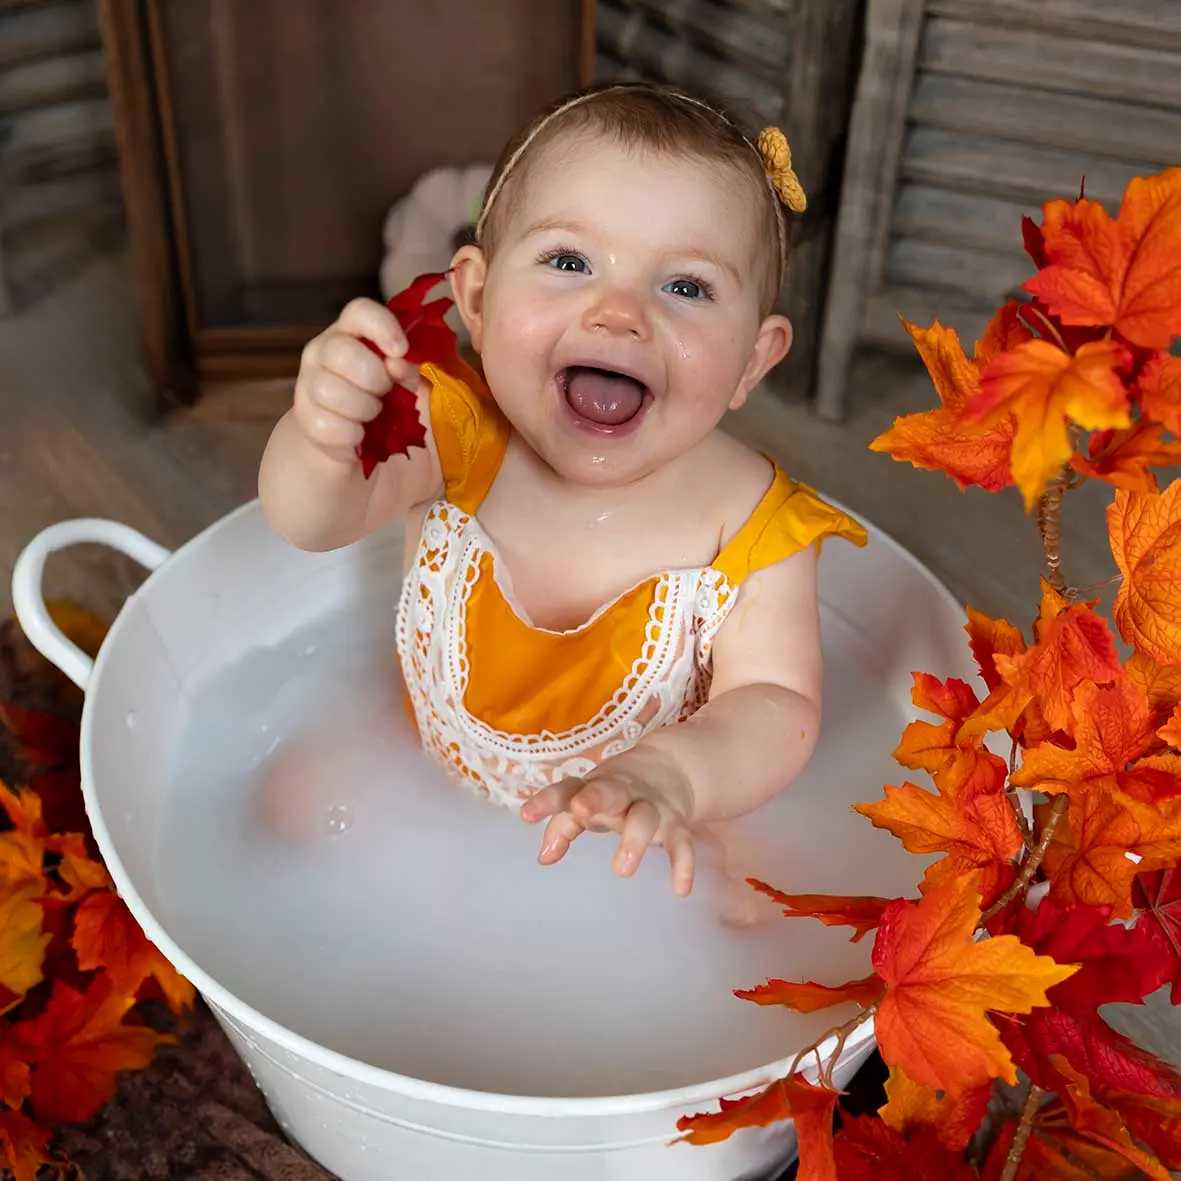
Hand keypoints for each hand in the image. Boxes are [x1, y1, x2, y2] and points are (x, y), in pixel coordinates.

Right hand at [293, 298, 421, 462]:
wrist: (350, 438)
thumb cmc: (382, 399)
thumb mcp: (403, 380)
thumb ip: (407, 368)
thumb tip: (399, 365)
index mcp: (351, 332)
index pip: (359, 311)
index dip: (382, 327)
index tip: (401, 351)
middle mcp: (322, 350)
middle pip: (340, 351)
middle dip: (373, 378)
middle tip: (385, 393)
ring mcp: (308, 382)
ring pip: (329, 390)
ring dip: (363, 409)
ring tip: (372, 415)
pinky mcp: (304, 417)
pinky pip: (326, 424)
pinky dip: (350, 435)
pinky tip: (359, 435)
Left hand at [519, 747, 695, 894]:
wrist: (669, 767)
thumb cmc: (613, 793)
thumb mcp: (586, 802)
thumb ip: (563, 826)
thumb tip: (543, 858)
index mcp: (594, 786)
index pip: (566, 790)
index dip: (547, 801)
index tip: (526, 814)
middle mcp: (622, 792)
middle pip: (609, 791)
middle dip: (595, 798)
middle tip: (581, 812)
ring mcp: (651, 805)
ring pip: (645, 817)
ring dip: (635, 838)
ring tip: (622, 868)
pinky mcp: (677, 822)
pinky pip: (682, 842)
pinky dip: (683, 864)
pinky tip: (680, 889)